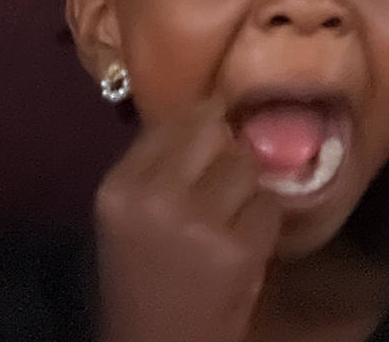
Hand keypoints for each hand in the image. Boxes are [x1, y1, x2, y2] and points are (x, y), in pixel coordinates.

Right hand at [94, 100, 281, 341]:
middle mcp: (155, 196)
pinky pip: (269, 206)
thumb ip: (159, 164)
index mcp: (119, 186)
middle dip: (228, 153)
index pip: (174, 121)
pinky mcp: (238, 248)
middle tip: (222, 185)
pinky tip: (243, 246)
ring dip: (249, 190)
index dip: (202, 126)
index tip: (211, 144)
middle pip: (215, 132)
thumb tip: (212, 110)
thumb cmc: (145, 279)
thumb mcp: (130, 215)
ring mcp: (198, 221)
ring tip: (230, 220)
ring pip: (247, 167)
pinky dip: (264, 223)